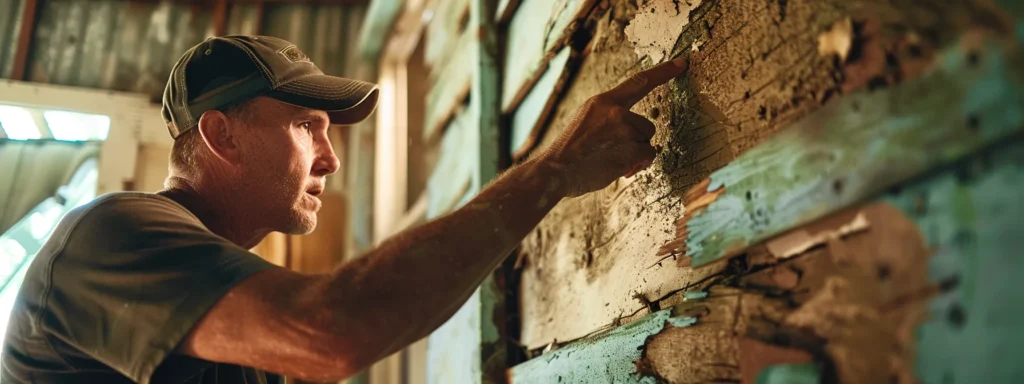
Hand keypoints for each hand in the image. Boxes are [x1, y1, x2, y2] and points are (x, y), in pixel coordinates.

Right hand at [542, 57, 687, 197]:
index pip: (639, 81)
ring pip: (647, 141)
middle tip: (616, 153)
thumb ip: (608, 118)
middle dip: (637, 141)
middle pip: (646, 124)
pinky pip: (648, 155)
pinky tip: (620, 169)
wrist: (556, 170)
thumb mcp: (586, 121)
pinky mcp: (630, 148)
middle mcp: (615, 111)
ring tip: (612, 161)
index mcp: (602, 101)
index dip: (663, 72)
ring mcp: (623, 129)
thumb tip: (631, 129)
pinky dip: (638, 164)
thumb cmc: (570, 152)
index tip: (681, 64)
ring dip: (636, 154)